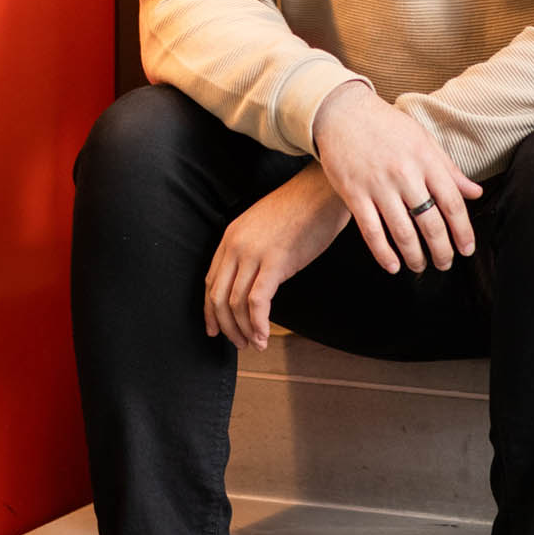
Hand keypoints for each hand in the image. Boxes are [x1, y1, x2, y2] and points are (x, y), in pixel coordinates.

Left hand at [204, 162, 350, 352]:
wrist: (323, 190)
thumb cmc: (301, 209)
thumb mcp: (264, 228)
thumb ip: (253, 251)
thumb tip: (254, 281)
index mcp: (230, 237)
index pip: (210, 281)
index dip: (210, 310)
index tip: (215, 329)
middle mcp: (236, 245)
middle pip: (218, 296)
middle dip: (226, 326)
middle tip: (238, 344)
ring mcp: (254, 253)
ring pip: (236, 303)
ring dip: (243, 330)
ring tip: (255, 344)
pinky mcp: (276, 261)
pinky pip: (258, 301)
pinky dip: (258, 324)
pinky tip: (264, 336)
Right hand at [312, 81, 481, 274]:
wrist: (343, 112)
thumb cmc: (387, 126)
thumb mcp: (423, 141)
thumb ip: (449, 170)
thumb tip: (475, 192)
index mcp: (426, 160)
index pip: (452, 203)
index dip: (463, 231)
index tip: (467, 249)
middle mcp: (405, 174)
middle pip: (430, 223)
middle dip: (442, 250)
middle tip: (445, 263)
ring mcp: (378, 185)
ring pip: (402, 232)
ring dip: (415, 256)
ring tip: (420, 266)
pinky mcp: (354, 194)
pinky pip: (371, 232)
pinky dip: (383, 253)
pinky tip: (392, 265)